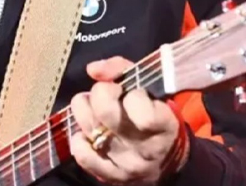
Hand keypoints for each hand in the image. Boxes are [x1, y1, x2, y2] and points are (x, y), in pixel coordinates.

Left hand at [68, 57, 188, 184]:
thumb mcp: (149, 87)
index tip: (130, 91)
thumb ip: (121, 69)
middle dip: (102, 93)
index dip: (129, 91)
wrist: (165, 159)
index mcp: (163, 125)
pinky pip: (82, 154)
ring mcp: (126, 164)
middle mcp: (145, 148)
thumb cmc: (155, 113)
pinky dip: (80, 139)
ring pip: (89, 127)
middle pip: (105, 111)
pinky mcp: (109, 176)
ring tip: (96, 111)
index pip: (138, 105)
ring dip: (86, 111)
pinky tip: (89, 133)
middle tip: (108, 94)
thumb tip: (93, 70)